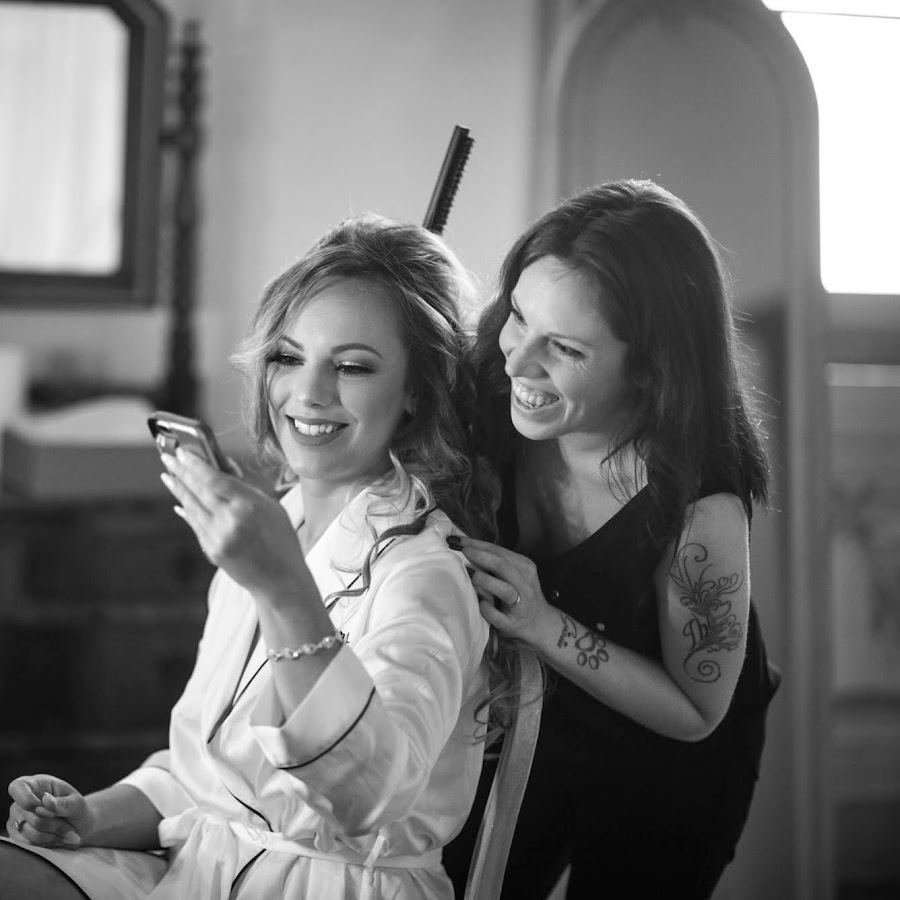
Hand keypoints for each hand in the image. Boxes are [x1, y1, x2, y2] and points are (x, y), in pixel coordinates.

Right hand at [7, 775, 92, 849]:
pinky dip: (48, 844)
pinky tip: (59, 839)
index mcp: (36, 784)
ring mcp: (16, 820)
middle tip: (71, 828)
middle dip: (54, 824)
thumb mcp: (76, 803)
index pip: (18, 787)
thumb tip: (45, 800)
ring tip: (68, 833)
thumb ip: (62, 803)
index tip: (51, 812)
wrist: (78, 827)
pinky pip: (29, 845)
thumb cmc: (76, 809)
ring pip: (29, 832)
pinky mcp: (17, 836)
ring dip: (53, 835)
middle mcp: (20, 801)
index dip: (29, 801)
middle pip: (30, 816)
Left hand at [160, 448, 306, 599]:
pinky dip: (187, 510)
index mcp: (248, 507)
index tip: (183, 451)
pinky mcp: (211, 551)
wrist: (280, 581)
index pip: (214, 479)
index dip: (195, 464)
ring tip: (167, 475)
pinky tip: (180, 501)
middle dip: (181, 472)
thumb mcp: (271, 506)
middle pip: (198, 491)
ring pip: (191, 507)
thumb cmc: (281, 540)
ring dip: (178, 490)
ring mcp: (217, 538)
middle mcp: (229, 522)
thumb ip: (244, 486)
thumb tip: (223, 464)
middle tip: (168, 457)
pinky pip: (195, 525)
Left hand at [447, 535, 556, 646]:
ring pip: (505, 590)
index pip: (499, 551)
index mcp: (524, 567)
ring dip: (485, 581)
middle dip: (480, 556)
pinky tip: (478, 603)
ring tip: (467, 574)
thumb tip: (465, 547)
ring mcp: (521, 605)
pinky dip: (487, 609)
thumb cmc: (520, 595)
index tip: (456, 539)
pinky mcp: (513, 624)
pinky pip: (498, 617)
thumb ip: (496, 563)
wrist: (541, 625)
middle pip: (503, 566)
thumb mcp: (515, 574)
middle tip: (460, 550)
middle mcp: (525, 584)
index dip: (476, 544)